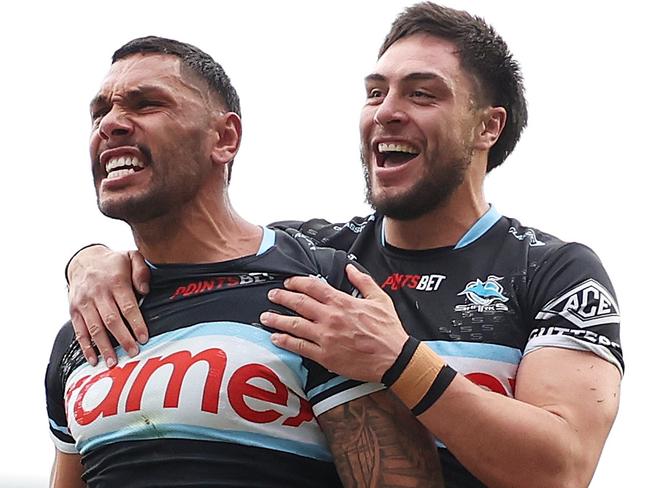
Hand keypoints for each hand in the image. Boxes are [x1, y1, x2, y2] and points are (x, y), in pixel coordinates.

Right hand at [67, 245, 149, 366]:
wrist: (83, 259)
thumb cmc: (113, 263)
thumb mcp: (131, 257)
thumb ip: (141, 271)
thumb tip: (145, 290)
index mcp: (115, 282)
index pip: (128, 306)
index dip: (136, 323)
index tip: (144, 337)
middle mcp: (98, 293)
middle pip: (111, 320)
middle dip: (123, 339)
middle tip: (133, 353)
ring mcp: (84, 303)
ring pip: (95, 328)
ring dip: (104, 347)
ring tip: (113, 363)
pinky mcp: (74, 310)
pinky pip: (80, 331)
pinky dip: (86, 347)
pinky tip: (93, 359)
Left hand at [261, 264, 408, 382]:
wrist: (394, 357)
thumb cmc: (388, 330)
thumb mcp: (380, 299)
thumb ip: (363, 281)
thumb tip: (351, 268)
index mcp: (342, 302)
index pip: (313, 287)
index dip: (298, 282)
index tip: (289, 281)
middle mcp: (330, 318)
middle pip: (299, 303)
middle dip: (282, 297)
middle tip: (272, 295)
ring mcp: (325, 337)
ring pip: (294, 325)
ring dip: (277, 319)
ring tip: (266, 316)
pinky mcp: (325, 356)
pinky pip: (299, 347)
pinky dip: (285, 341)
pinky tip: (276, 338)